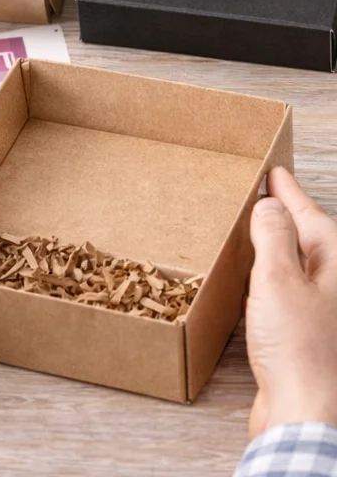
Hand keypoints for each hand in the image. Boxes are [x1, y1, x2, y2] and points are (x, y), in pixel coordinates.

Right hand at [246, 166, 336, 437]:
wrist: (305, 412)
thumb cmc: (298, 351)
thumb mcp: (278, 282)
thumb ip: (274, 239)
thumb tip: (270, 207)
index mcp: (336, 268)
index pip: (312, 217)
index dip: (289, 193)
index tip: (274, 173)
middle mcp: (335, 288)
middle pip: (313, 241)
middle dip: (289, 217)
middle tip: (266, 196)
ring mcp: (325, 313)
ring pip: (302, 268)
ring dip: (280, 248)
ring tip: (256, 232)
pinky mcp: (309, 336)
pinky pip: (291, 293)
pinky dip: (273, 280)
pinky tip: (256, 285)